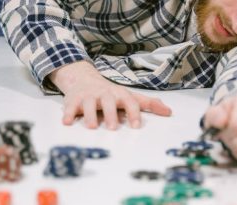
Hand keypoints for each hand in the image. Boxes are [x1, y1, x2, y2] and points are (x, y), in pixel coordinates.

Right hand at [49, 61, 171, 129]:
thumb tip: (169, 112)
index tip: (136, 126)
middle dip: (111, 114)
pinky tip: (67, 122)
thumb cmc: (111, 93)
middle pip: (108, 102)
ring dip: (90, 115)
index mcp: (120, 95)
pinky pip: (69, 106)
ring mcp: (88, 96)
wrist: (84, 78)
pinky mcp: (73, 100)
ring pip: (88, 104)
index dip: (134, 113)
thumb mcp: (130, 96)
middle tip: (114, 128)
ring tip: (92, 127)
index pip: (130, 102)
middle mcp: (105, 94)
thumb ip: (148, 104)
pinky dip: (67, 114)